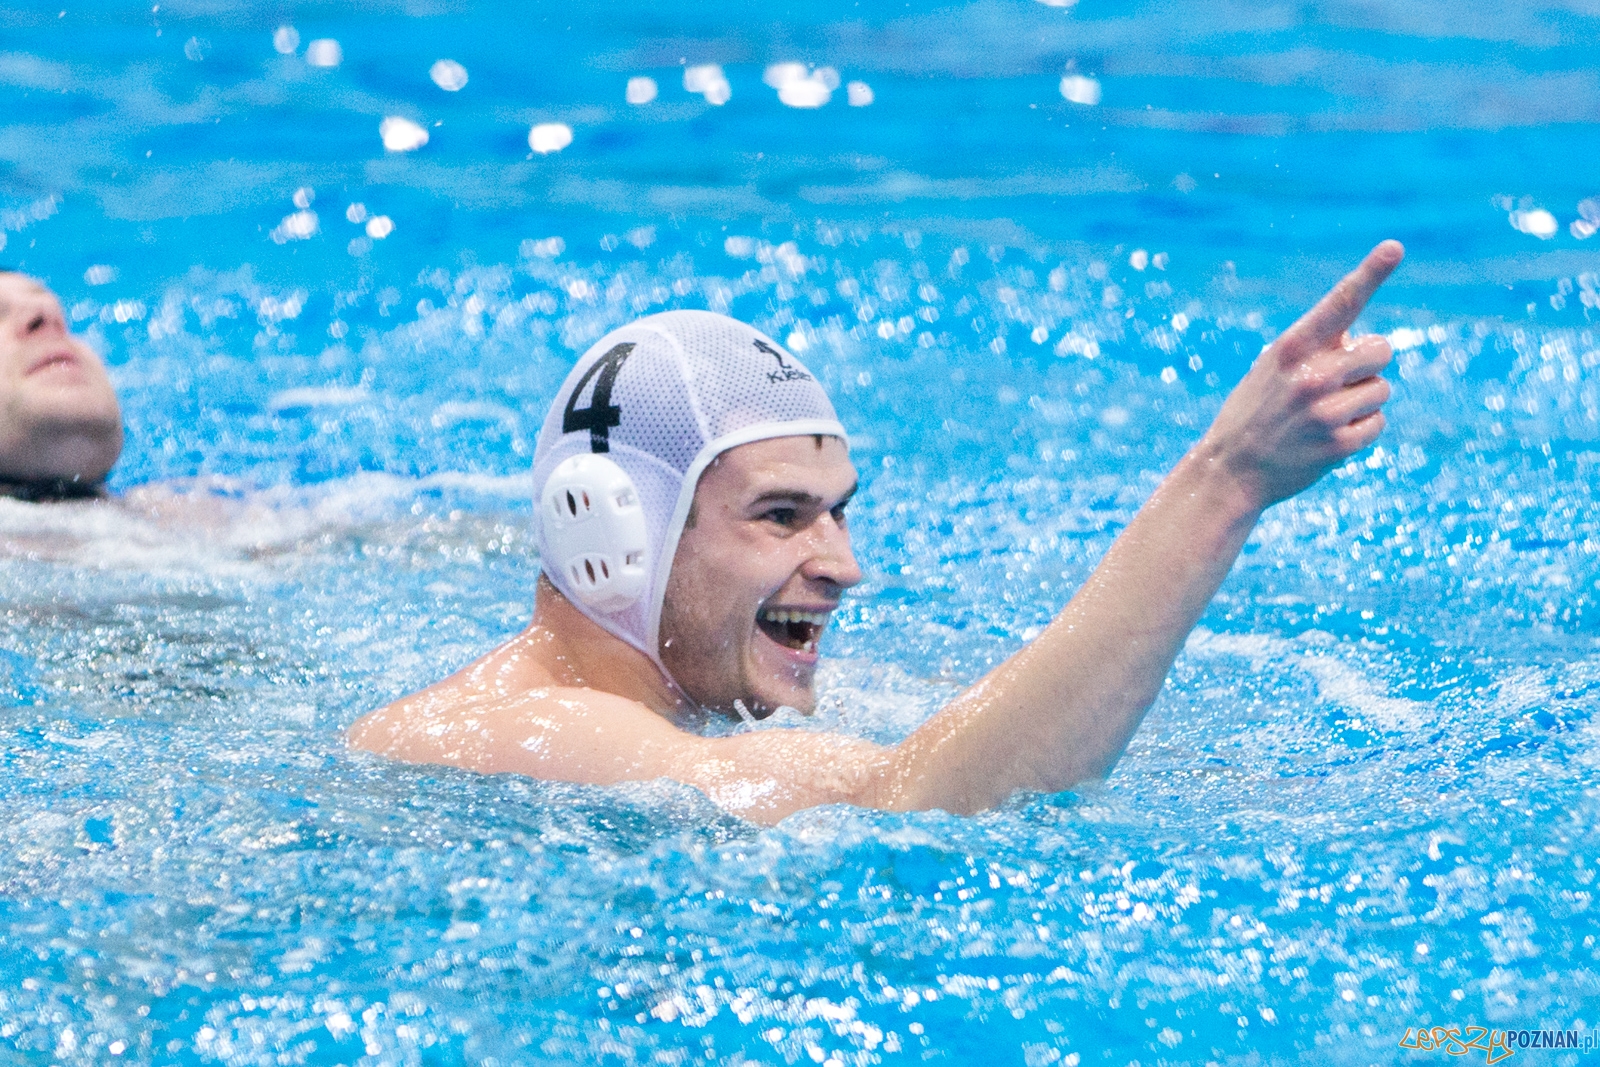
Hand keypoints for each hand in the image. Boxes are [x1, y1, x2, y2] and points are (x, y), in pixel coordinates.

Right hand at [1199, 240, 1404, 510]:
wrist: (1229, 471)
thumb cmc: (1256, 411)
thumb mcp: (1273, 369)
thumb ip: (1317, 350)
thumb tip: (1370, 346)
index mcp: (1291, 348)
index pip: (1340, 303)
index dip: (1371, 273)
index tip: (1395, 247)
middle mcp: (1311, 377)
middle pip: (1381, 351)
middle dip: (1370, 363)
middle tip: (1341, 381)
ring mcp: (1325, 413)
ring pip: (1382, 390)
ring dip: (1363, 401)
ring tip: (1323, 416)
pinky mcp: (1338, 446)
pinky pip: (1377, 424)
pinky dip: (1360, 430)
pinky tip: (1327, 438)